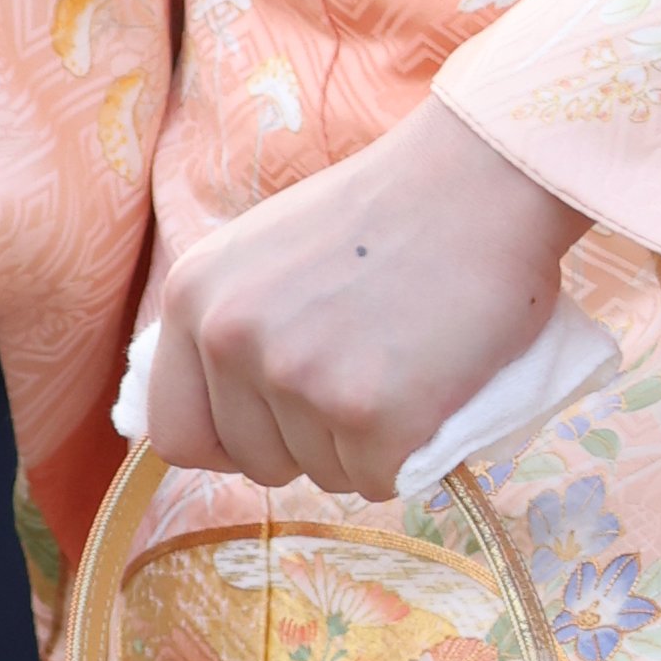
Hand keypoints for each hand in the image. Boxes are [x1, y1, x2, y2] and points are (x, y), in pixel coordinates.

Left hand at [138, 102, 573, 502]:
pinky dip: (411, 455)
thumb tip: (217, 404)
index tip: (276, 424)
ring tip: (403, 368)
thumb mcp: (266, 249)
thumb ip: (231, 319)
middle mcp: (232, 340)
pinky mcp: (373, 416)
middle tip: (365, 378)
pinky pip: (380, 481)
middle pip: (254, 461)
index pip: (175, 431)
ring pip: (322, 473)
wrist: (484, 179)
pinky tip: (432, 392)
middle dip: (308, 441)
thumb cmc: (389, 211)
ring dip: (365, 445)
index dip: (229, 440)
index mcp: (194, 296)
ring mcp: (301, 380)